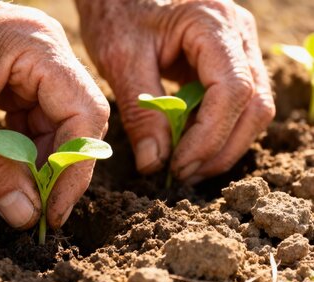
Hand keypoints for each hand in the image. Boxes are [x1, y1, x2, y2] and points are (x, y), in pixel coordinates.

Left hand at [0, 0, 108, 228]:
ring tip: (15, 191)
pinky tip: (4, 166)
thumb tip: (27, 215)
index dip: (73, 170)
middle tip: (34, 210)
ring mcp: (28, 61)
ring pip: (54, 123)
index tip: (52, 212)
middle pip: (75, 120)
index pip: (84, 114)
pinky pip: (30, 118)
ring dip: (38, 161)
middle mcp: (43, 50)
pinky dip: (21, 148)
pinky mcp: (10, 74)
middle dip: (56, 168)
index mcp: (37, 47)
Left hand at [76, 0, 274, 183]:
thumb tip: (154, 164)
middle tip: (182, 175)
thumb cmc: (116, 12)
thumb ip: (140, 112)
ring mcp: (238, 45)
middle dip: (220, 149)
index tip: (177, 166)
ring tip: (184, 167)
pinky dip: (216, 131)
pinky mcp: (229, 60)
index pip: (232, 91)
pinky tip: (188, 146)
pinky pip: (237, 103)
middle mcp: (238, 33)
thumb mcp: (121, 60)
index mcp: (212, 23)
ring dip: (222, 145)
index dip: (209, 137)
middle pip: (254, 105)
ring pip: (252, 108)